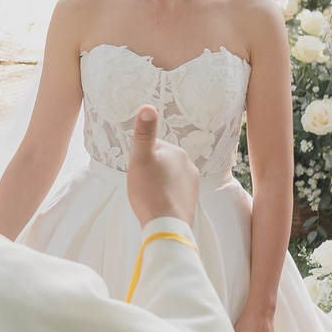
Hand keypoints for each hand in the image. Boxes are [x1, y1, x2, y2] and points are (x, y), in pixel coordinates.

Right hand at [124, 105, 200, 229]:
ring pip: (167, 178)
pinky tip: (158, 205)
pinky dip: (165, 196)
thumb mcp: (140, 159)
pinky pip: (173, 192)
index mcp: (176, 152)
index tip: (138, 173)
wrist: (167, 225)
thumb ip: (144, 132)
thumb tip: (148, 106)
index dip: (140, 160)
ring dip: (157, 185)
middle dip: (149, 172)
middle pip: (160, 163)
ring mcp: (192, 183)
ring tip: (150, 197)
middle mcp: (188, 164)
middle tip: (142, 186)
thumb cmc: (150, 192)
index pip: (151, 148)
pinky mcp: (191, 199)